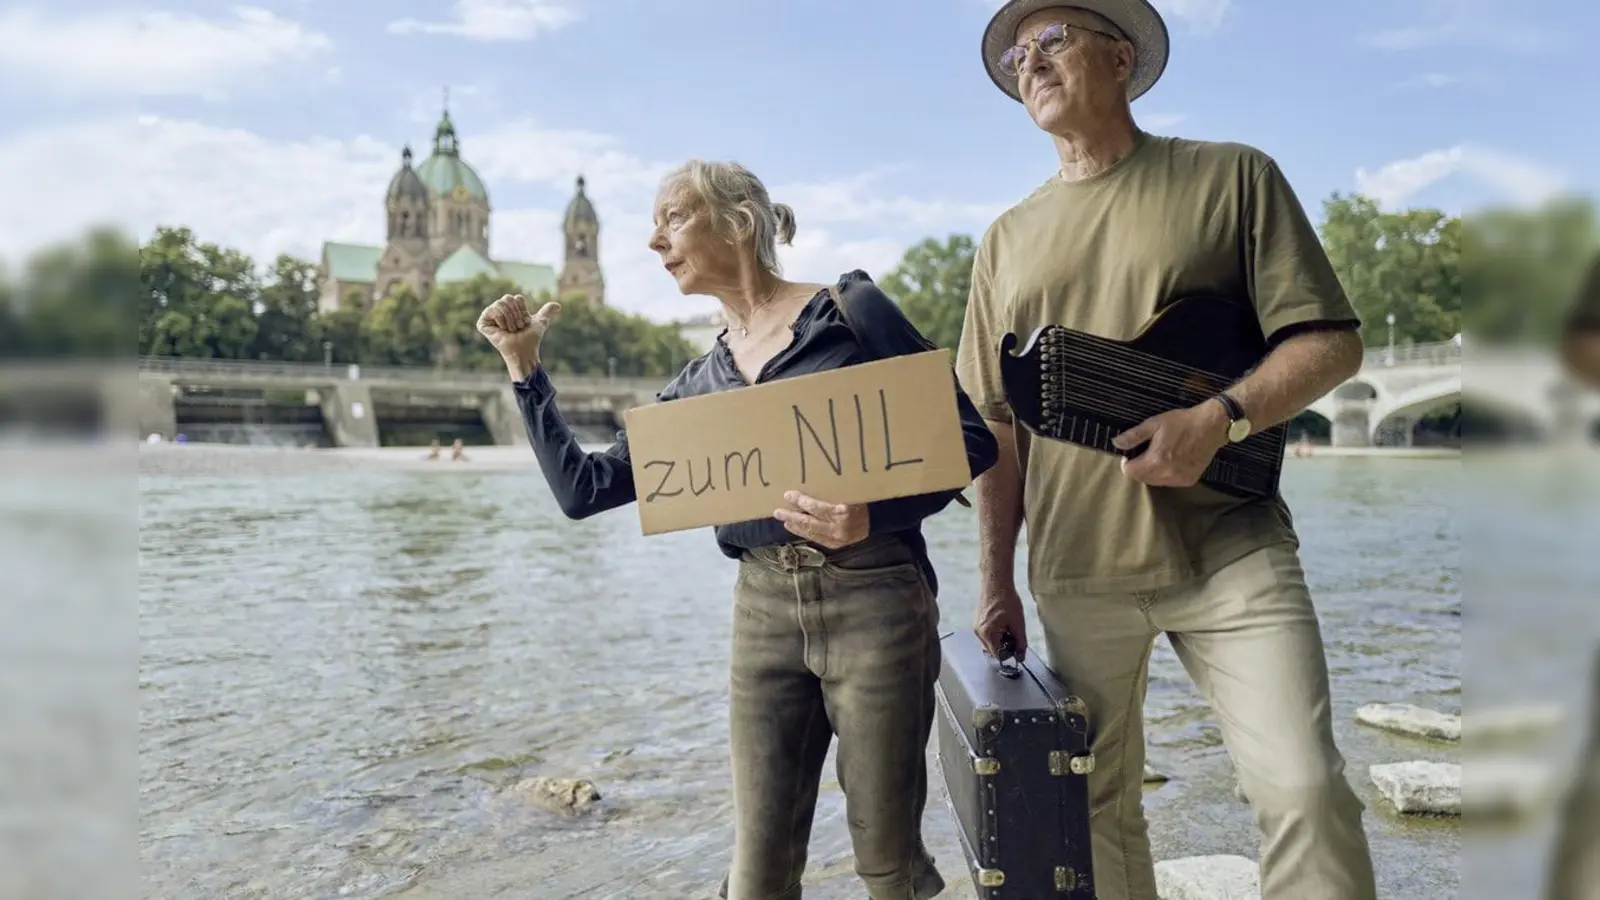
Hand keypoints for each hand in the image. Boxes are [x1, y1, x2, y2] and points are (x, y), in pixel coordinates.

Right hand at [476, 293, 560, 378]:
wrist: (523, 350)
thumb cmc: (530, 339)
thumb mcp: (540, 322)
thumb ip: (547, 312)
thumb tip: (558, 306)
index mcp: (511, 308)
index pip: (517, 298)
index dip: (524, 310)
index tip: (525, 322)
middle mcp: (500, 310)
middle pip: (508, 298)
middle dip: (517, 314)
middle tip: (517, 327)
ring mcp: (490, 316)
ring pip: (501, 303)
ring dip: (510, 319)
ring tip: (511, 329)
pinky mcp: (483, 323)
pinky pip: (492, 310)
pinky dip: (501, 319)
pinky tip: (502, 329)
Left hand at [772, 491, 868, 548]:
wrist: (877, 520)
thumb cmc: (861, 501)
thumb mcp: (848, 493)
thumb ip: (830, 493)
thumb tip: (807, 487)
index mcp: (843, 512)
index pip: (816, 507)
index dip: (800, 501)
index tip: (788, 495)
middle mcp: (839, 527)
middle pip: (809, 522)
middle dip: (791, 516)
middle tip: (777, 511)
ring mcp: (837, 538)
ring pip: (810, 532)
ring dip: (794, 526)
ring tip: (783, 520)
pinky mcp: (835, 545)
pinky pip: (816, 538)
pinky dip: (804, 533)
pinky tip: (795, 528)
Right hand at [974, 583, 1028, 661]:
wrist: (996, 583)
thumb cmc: (1007, 600)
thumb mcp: (1018, 624)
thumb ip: (1020, 643)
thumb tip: (1021, 657)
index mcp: (987, 634)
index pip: (998, 656)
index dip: (1010, 652)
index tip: (1017, 644)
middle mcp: (978, 633)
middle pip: (993, 651)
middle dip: (1005, 646)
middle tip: (1013, 633)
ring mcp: (976, 627)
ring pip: (990, 643)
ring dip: (1000, 640)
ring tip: (1008, 626)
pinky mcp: (977, 622)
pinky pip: (987, 635)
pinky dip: (996, 633)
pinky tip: (1002, 622)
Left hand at [1111, 401, 1228, 487]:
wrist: (1211, 426)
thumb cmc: (1181, 422)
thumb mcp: (1154, 424)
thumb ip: (1133, 436)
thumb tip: (1116, 444)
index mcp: (1156, 460)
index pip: (1130, 472)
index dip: (1126, 463)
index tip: (1130, 454)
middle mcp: (1167, 474)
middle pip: (1141, 479)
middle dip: (1138, 468)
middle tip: (1145, 452)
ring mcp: (1179, 479)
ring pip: (1155, 482)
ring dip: (1151, 473)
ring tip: (1158, 456)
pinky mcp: (1189, 480)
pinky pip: (1169, 482)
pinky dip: (1165, 474)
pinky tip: (1171, 461)